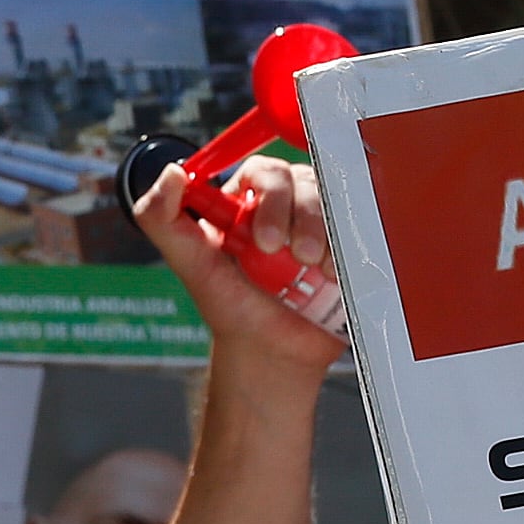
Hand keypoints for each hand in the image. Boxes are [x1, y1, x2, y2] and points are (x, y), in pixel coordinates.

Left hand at [133, 156, 342, 374]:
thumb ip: (163, 220)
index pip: (262, 172)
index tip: (266, 241)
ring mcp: (318, 220)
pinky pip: (360, 221)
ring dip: (328, 232)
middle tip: (297, 257)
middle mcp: (283, 203)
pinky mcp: (345, 239)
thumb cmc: (231, 309)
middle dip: (303, 216)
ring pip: (334, 199)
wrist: (275, 352)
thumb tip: (172, 173)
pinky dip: (353, 241)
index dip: (271, 197)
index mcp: (243, 201)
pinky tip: (336, 272)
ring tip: (318, 270)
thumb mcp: (190, 265)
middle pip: (304, 181)